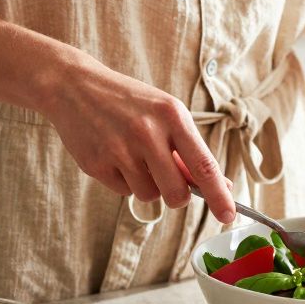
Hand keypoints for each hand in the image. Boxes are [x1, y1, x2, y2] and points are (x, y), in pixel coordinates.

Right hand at [41, 59, 235, 222]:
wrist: (75, 87)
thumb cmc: (128, 102)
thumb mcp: (164, 115)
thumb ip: (189, 151)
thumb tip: (221, 186)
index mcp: (172, 116)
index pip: (204, 165)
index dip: (219, 196)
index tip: (229, 216)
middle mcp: (147, 132)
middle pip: (176, 193)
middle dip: (176, 196)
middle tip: (168, 181)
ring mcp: (119, 150)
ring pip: (148, 196)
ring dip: (146, 186)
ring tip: (133, 156)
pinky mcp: (97, 165)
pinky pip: (123, 192)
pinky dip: (123, 181)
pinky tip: (114, 156)